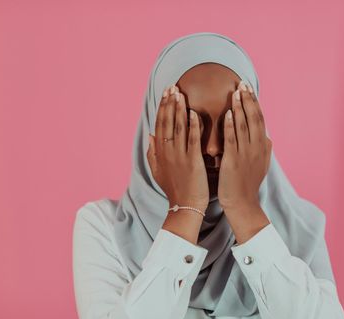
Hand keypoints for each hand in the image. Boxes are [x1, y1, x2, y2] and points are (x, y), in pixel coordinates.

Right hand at [147, 84, 208, 210]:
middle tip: (172, 87)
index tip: (165, 94)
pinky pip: (191, 140)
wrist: (185, 206)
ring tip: (180, 94)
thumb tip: (150, 136)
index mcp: (160, 152)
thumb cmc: (174, 189)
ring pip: (177, 128)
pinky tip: (193, 112)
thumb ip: (152, 152)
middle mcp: (167, 151)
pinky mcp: (192, 161)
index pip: (160, 125)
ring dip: (178, 109)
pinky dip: (192, 126)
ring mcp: (179, 156)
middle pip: (166, 122)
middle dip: (169, 103)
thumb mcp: (158, 171)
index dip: (162, 108)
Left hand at [218, 80, 272, 211]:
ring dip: (240, 107)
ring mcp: (246, 154)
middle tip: (243, 83)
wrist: (242, 204)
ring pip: (244, 125)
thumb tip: (267, 136)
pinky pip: (233, 139)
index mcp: (262, 146)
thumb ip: (263, 149)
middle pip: (254, 118)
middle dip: (248, 100)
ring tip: (236, 92)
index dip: (254, 103)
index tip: (249, 88)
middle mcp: (256, 147)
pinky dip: (232, 125)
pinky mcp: (233, 160)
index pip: (259, 119)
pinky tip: (229, 112)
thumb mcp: (260, 164)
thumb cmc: (246, 184)